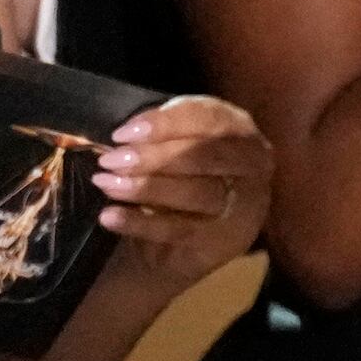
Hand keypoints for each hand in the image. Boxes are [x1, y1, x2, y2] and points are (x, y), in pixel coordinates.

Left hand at [89, 93, 270, 284]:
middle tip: (110, 161)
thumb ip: (160, 133)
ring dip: (147, 188)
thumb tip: (127, 135)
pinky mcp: (227, 242)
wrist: (180, 240)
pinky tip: (110, 217)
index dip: (165, 124)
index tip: (122, 133)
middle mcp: (254, 165)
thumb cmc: (176, 176)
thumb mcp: (172, 143)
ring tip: (107, 185)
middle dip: (155, 157)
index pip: (208, 118)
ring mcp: (246, 206)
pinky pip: (181, 230)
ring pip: (198, 194)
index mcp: (239, 130)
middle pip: (207, 156)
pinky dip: (142, 223)